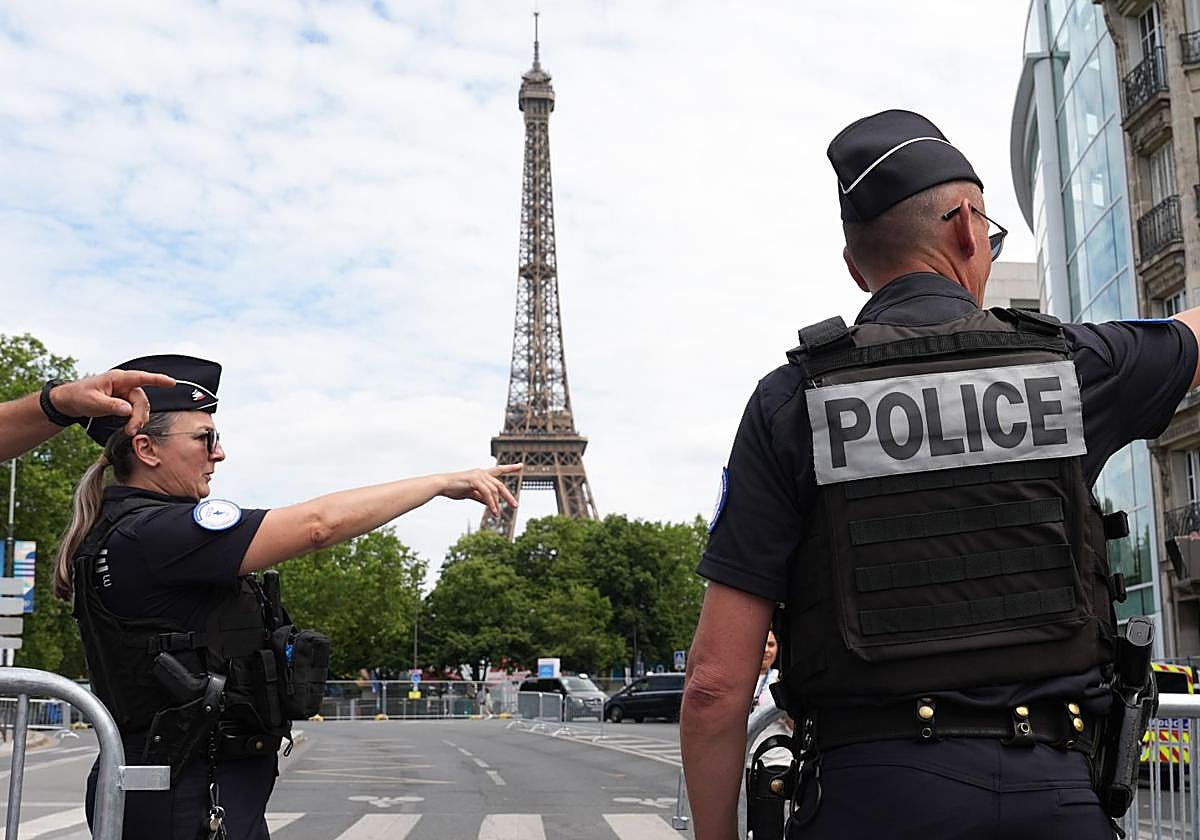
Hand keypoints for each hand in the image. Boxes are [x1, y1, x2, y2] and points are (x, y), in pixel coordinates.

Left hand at [50, 370, 176, 435]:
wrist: (67, 401)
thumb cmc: (77, 396)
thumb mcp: (93, 402)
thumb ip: (111, 405)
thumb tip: (128, 410)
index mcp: (117, 379)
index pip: (141, 378)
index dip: (157, 380)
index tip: (171, 383)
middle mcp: (123, 385)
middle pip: (141, 399)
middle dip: (140, 415)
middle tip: (133, 429)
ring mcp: (123, 393)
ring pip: (139, 406)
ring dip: (138, 419)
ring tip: (130, 430)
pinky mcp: (122, 401)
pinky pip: (134, 410)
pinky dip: (133, 419)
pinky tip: (129, 427)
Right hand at [440, 464, 522, 515]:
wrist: (442, 485)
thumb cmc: (454, 489)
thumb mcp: (470, 493)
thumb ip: (481, 497)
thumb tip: (491, 504)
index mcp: (481, 474)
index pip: (499, 469)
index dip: (510, 468)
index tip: (521, 466)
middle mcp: (482, 473)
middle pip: (499, 485)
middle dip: (508, 496)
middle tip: (515, 506)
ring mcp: (479, 475)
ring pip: (494, 491)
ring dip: (496, 504)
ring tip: (497, 515)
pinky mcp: (475, 480)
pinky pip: (487, 493)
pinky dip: (491, 503)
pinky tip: (493, 511)